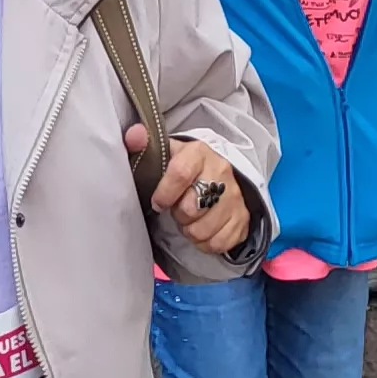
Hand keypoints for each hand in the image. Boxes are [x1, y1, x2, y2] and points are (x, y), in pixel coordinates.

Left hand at [135, 127, 256, 256]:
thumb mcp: (162, 153)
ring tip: (189, 218)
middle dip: (178, 214)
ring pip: (203, 230)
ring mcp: (235, 196)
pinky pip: (218, 243)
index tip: (158, 202)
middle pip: (191, 208)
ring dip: (190, 230)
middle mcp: (221, 172)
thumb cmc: (182, 168)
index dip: (164, 194)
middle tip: (178, 208)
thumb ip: (141, 143)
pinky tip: (202, 228)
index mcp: (198, 153)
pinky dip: (205, 242)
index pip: (180, 173)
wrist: (214, 176)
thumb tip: (133, 134)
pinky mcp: (243, 218)